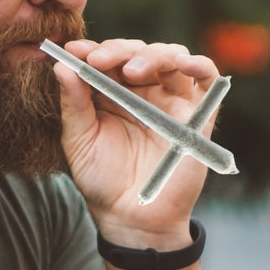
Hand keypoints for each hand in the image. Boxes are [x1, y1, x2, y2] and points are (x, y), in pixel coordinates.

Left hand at [49, 38, 221, 245]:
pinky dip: (198, 63)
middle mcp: (143, 92)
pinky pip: (207, 78)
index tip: (73, 50)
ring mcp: (172, 101)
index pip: (106, 59)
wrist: (133, 219)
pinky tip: (181, 63)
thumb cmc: (103, 182)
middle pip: (138, 52)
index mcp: (113, 94)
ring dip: (152, 55)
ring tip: (133, 70)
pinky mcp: (198, 115)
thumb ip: (74, 104)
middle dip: (118, 50)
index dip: (91, 50)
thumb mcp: (79, 141)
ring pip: (171, 57)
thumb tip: (62, 65)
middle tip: (99, 60)